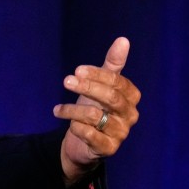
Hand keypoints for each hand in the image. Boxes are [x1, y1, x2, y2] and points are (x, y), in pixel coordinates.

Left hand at [53, 37, 140, 183]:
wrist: (81, 141)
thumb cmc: (93, 107)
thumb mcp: (99, 85)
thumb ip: (112, 64)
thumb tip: (123, 40)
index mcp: (130, 97)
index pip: (117, 82)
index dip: (98, 75)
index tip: (77, 70)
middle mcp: (130, 115)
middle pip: (111, 98)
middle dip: (87, 88)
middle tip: (66, 81)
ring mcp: (121, 133)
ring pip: (96, 116)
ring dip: (72, 110)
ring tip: (58, 109)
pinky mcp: (109, 149)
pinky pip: (92, 136)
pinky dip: (77, 128)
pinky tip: (68, 125)